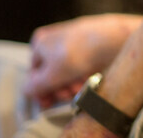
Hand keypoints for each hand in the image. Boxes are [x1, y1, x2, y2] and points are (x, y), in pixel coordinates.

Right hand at [22, 13, 141, 108]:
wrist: (115, 39)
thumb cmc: (81, 52)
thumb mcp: (50, 75)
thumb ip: (34, 87)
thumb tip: (28, 91)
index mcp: (40, 42)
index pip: (34, 72)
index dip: (41, 90)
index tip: (48, 102)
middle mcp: (56, 40)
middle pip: (52, 74)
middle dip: (60, 88)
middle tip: (69, 92)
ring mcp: (75, 43)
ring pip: (69, 73)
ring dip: (74, 84)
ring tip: (82, 84)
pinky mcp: (92, 47)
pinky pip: (84, 67)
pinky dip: (86, 76)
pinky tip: (91, 78)